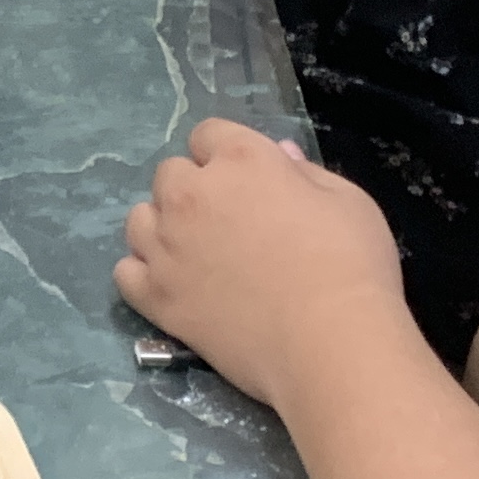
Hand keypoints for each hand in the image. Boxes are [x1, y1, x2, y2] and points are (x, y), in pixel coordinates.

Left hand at [115, 118, 411, 411]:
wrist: (330, 343)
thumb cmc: (352, 266)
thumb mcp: (348, 202)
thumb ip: (305, 173)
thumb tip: (279, 156)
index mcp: (240, 160)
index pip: (208, 134)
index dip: (227, 156)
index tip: (247, 183)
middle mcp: (191, 194)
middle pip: (169, 174)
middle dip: (194, 189)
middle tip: (227, 223)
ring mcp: (166, 246)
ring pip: (139, 219)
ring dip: (162, 227)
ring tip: (194, 254)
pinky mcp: (156, 296)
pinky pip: (125, 271)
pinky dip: (144, 273)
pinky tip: (172, 285)